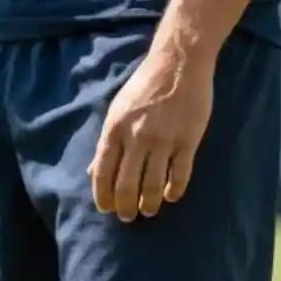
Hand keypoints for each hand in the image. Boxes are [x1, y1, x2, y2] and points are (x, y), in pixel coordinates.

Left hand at [89, 41, 215, 221]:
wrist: (178, 63)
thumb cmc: (144, 86)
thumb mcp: (117, 110)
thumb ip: (107, 142)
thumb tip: (93, 172)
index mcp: (114, 129)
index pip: (102, 173)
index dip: (103, 196)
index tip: (107, 209)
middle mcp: (136, 138)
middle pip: (126, 185)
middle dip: (125, 208)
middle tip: (128, 217)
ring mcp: (163, 140)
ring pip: (152, 185)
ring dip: (149, 204)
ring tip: (149, 211)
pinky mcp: (187, 140)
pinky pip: (179, 175)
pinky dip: (173, 191)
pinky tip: (170, 196)